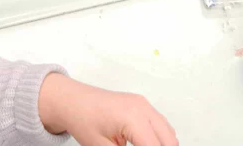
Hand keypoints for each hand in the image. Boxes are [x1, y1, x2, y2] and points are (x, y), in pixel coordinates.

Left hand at [39, 74, 177, 145]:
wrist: (72, 100)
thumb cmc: (83, 119)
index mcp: (133, 117)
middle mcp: (143, 107)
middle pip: (169, 141)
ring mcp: (144, 104)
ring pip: (168, 134)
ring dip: (161, 145)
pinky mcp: (141, 105)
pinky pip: (161, 125)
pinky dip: (159, 139)